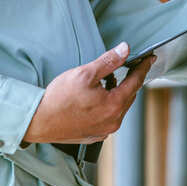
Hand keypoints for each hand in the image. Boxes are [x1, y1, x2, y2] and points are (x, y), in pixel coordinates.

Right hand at [21, 42, 154, 144]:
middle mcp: (113, 121)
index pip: (136, 82)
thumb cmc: (59, 98)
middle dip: (131, 80)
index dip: (143, 67)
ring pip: (119, 107)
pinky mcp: (94, 135)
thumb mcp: (85, 73)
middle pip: (129, 96)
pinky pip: (108, 118)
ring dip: (118, 93)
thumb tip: (125, 49)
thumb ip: (109, 61)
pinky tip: (98, 97)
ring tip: (109, 80)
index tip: (149, 58)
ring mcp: (104, 131)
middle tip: (131, 66)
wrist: (37, 121)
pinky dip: (108, 105)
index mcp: (114, 105)